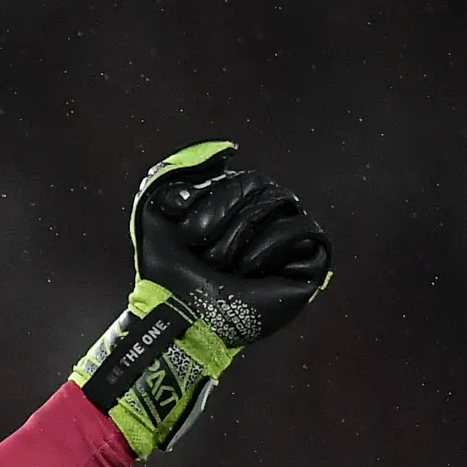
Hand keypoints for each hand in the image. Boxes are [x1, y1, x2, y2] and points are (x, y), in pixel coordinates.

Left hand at [71, 141, 333, 457]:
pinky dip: (268, 246)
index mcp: (240, 207)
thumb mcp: (155, 213)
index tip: (187, 234)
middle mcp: (269, 219)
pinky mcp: (311, 264)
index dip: (213, 201)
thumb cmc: (167, 271)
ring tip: (222, 267)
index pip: (242, 179)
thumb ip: (176, 173)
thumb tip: (226, 151)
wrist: (179, 315)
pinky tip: (248, 271)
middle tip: (205, 254)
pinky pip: (303, 229)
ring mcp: (291, 242)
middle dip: (223, 219)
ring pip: (282, 203)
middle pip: (262, 186)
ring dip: (239, 237)